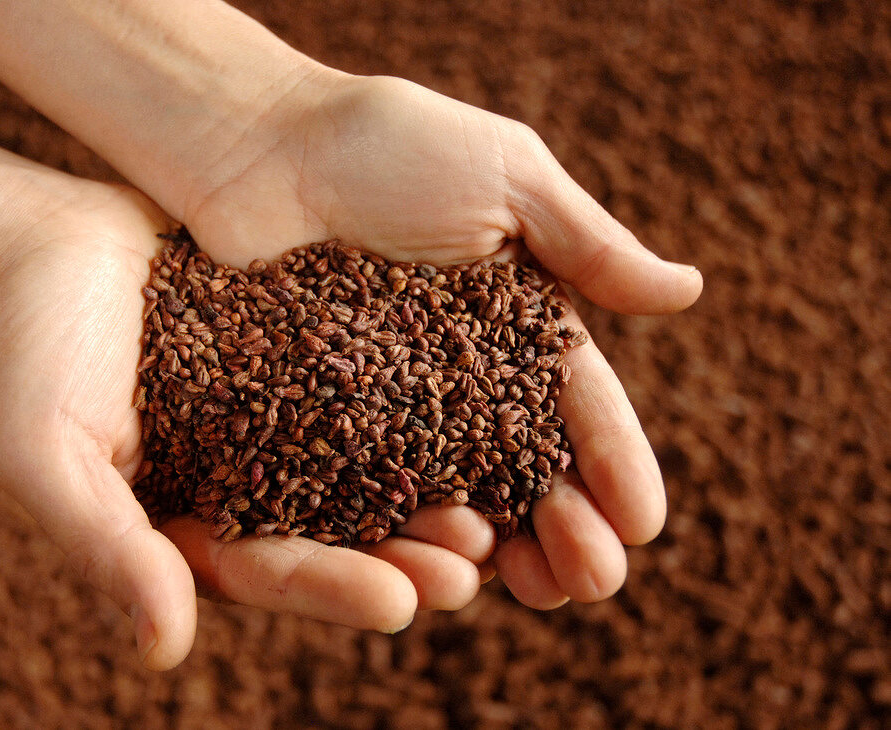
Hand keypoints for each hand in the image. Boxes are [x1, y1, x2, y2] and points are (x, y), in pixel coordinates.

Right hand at [0, 175, 497, 669]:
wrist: (56, 243)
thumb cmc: (35, 349)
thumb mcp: (48, 453)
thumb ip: (104, 545)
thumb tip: (165, 649)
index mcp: (194, 524)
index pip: (270, 573)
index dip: (333, 590)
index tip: (399, 601)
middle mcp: (252, 484)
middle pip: (338, 536)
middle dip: (404, 560)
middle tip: (470, 569)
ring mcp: (286, 423)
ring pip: (371, 472)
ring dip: (430, 498)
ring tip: (493, 511)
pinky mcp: (311, 362)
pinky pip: (376, 390)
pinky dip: (425, 410)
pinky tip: (482, 412)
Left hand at [158, 74, 703, 607]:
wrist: (257, 143)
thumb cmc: (385, 144)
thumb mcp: (504, 176)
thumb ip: (587, 241)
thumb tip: (690, 290)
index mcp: (516, 319)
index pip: (577, 401)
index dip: (612, 462)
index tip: (644, 523)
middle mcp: (458, 371)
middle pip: (523, 463)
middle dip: (564, 523)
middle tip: (593, 583)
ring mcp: (388, 399)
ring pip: (455, 488)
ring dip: (496, 544)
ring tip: (527, 589)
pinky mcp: (317, 414)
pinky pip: (369, 482)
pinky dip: (404, 526)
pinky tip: (433, 566)